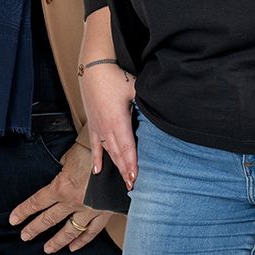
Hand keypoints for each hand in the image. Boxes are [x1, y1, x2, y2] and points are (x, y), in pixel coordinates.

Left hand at [9, 139, 110, 253]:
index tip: (13, 220)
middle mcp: (72, 202)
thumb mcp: (72, 155)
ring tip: (47, 249)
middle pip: (48, 219)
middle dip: (34, 228)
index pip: (37, 202)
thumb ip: (65, 167)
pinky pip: (91, 231)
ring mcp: (88, 210)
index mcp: (61, 187)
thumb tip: (62, 171)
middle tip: (25, 236)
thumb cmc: (95, 152)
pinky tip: (74, 247)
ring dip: (57, 241)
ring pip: (69, 231)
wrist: (120, 159)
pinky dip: (82, 240)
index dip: (23, 211)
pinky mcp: (103, 213)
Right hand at [79, 61, 136, 188]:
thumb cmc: (115, 76)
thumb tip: (161, 108)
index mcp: (118, 121)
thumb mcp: (135, 87)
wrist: (92, 67)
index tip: (136, 178)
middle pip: (118, 154)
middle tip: (134, 186)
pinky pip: (95, 146)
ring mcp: (98, 127)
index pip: (127, 148)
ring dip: (116, 167)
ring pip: (108, 152)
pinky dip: (97, 159)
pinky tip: (97, 171)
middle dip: (126, 171)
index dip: (132, 164)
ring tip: (124, 180)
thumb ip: (147, 101)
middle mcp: (107, 128)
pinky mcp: (92, 124)